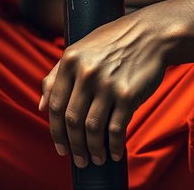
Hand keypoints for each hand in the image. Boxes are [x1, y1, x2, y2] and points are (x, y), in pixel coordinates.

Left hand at [38, 9, 168, 167]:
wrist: (151, 34)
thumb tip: (42, 106)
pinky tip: (114, 153)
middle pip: (72, 120)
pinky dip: (113, 146)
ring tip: (96, 158)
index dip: (56, 131)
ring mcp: (107, 84)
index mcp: (70, 60)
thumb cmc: (114, 41)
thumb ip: (57, 74)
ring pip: (92, 128)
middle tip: (79, 159)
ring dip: (92, 150)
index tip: (61, 147)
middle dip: (74, 146)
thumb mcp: (81, 48)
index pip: (56, 105)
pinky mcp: (127, 94)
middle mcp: (86, 72)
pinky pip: (116, 129)